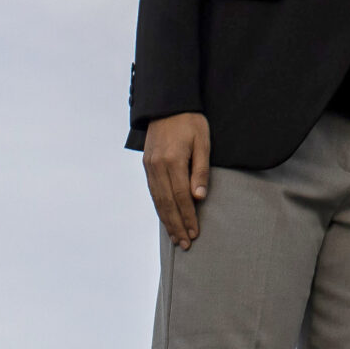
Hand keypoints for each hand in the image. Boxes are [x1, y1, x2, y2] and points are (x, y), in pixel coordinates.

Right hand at [143, 113, 213, 247]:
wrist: (168, 104)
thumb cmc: (191, 121)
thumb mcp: (203, 142)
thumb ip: (201, 170)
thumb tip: (199, 198)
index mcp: (172, 161)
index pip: (181, 197)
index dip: (188, 217)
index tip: (195, 232)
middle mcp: (157, 167)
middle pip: (167, 204)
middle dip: (176, 225)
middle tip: (185, 244)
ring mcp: (149, 167)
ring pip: (157, 200)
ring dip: (167, 221)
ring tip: (176, 237)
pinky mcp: (147, 165)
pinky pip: (152, 192)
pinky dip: (159, 208)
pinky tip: (165, 218)